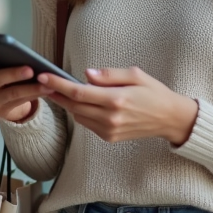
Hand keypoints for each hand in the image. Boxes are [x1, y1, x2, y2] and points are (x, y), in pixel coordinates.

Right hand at [0, 53, 54, 122]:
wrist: (11, 100)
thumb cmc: (10, 76)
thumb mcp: (6, 66)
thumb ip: (9, 60)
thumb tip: (24, 56)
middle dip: (14, 74)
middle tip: (30, 70)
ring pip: (10, 93)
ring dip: (30, 88)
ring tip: (45, 84)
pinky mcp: (1, 112)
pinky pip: (19, 102)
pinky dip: (34, 95)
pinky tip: (47, 90)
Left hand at [38, 67, 198, 145]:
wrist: (170, 119)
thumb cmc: (154, 93)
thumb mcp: (136, 75)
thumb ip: (109, 75)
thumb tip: (87, 74)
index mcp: (117, 99)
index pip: (79, 92)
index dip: (58, 85)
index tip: (43, 77)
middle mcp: (111, 117)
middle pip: (74, 106)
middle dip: (56, 94)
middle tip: (43, 82)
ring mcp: (109, 130)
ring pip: (78, 116)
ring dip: (67, 104)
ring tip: (58, 90)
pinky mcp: (109, 137)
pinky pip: (87, 123)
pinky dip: (80, 112)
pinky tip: (80, 103)